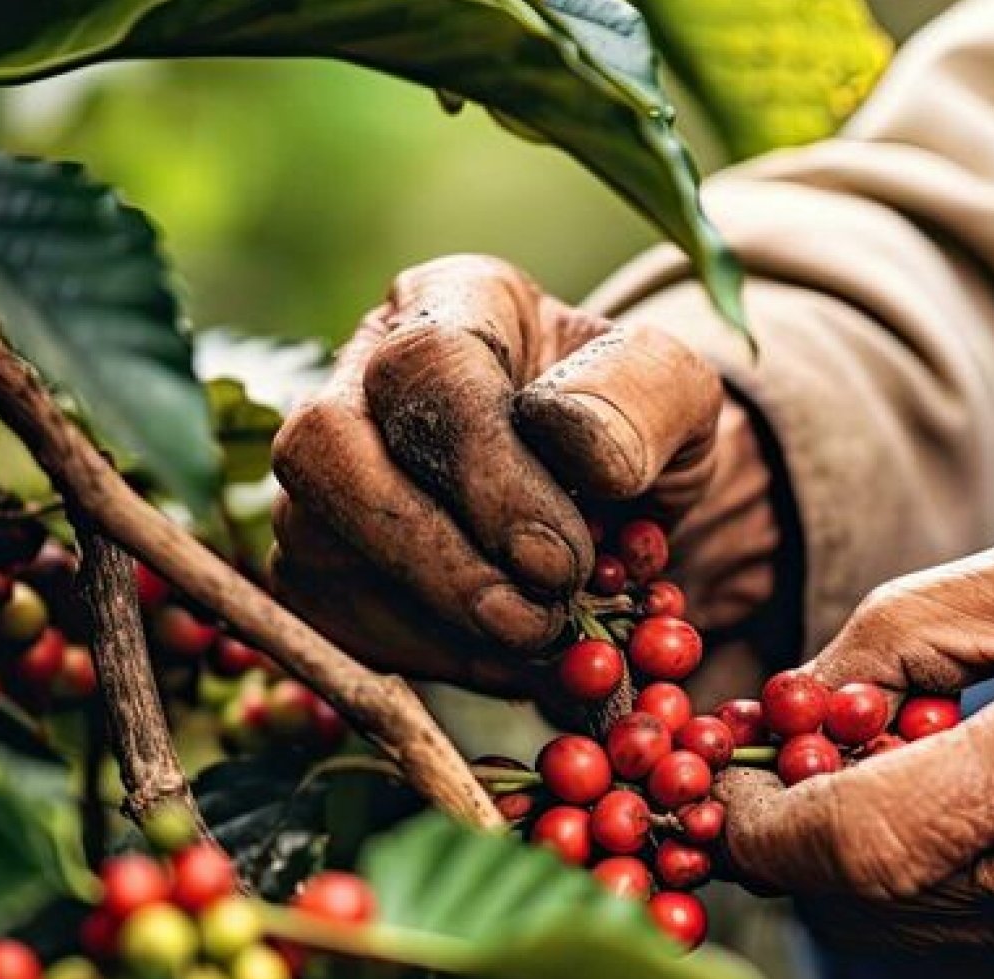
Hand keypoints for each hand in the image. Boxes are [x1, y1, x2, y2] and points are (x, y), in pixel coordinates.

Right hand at [268, 255, 776, 692]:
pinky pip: (331, 619)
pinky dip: (425, 658)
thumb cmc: (637, 427)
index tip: (561, 558)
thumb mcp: (680, 394)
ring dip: (432, 619)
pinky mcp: (317, 560)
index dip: (485, 473)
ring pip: (313, 544)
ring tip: (539, 644)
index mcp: (453, 302)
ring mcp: (324, 469)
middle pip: (325, 450)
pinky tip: (508, 662)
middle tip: (534, 620)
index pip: (427, 365)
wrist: (621, 495)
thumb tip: (583, 450)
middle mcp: (361, 372)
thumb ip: (647, 402)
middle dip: (433, 555)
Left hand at [723, 524, 993, 978]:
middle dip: (780, 836)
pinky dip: (898, 886)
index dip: (758, 819)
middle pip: (844, 903)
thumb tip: (798, 690)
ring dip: (835, 862)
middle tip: (780, 754)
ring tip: (867, 770)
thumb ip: (912, 625)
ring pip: (881, 932)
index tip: (728, 767)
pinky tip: (934, 809)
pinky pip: (939, 944)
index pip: (849, 846)